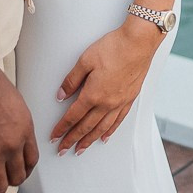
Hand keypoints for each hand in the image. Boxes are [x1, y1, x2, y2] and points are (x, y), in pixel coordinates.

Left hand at [51, 17, 162, 154]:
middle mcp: (107, 103)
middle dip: (72, 139)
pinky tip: (104, 137)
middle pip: (86, 127)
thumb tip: (61, 95)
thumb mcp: (85, 60)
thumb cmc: (113, 47)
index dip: (62, 128)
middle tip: (63, 150)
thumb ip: (72, 80)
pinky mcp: (130, 99)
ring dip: (89, 140)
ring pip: (102, 128)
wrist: (138, 43)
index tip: (54, 137)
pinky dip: (109, 131)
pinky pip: (118, 121)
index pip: (73, 116)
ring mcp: (119, 103)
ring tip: (80, 149)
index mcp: (93, 94)